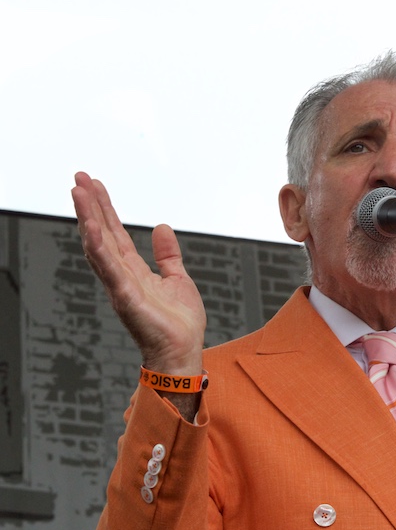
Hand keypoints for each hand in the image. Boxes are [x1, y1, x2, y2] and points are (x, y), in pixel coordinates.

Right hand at [71, 172, 205, 374]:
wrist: (183, 351)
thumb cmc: (179, 324)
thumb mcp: (178, 278)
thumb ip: (167, 255)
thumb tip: (162, 228)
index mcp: (134, 270)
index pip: (115, 233)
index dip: (105, 208)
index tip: (93, 185)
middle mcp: (122, 275)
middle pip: (102, 233)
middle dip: (91, 205)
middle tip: (78, 177)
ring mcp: (121, 286)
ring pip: (99, 246)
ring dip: (88, 219)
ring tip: (78, 192)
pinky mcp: (126, 298)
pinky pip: (110, 269)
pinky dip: (100, 249)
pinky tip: (92, 229)